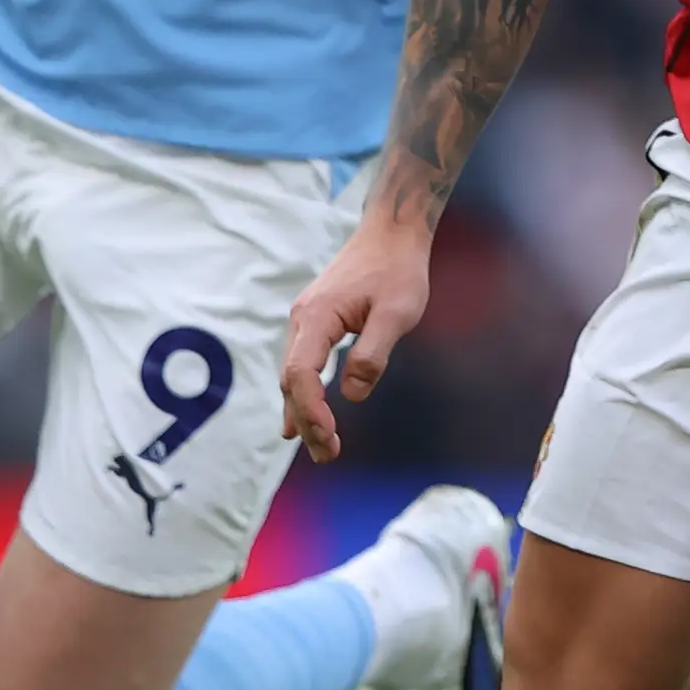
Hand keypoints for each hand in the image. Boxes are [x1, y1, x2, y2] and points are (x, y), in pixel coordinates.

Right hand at [279, 214, 436, 462]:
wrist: (392, 233)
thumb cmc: (398, 270)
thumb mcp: (397, 314)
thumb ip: (373, 353)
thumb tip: (352, 394)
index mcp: (317, 318)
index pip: (300, 375)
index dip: (311, 411)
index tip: (331, 438)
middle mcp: (303, 320)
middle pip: (292, 381)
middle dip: (307, 421)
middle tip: (327, 456)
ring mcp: (306, 320)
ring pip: (294, 375)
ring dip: (304, 412)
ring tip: (318, 448)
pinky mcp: (316, 321)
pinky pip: (302, 365)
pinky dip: (303, 394)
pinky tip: (304, 418)